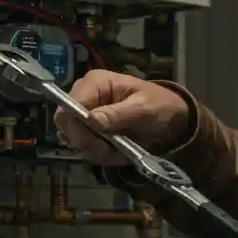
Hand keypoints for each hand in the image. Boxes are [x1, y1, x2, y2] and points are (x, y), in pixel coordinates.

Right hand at [54, 69, 189, 164]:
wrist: (171, 120)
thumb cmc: (159, 106)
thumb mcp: (144, 109)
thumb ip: (118, 114)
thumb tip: (91, 120)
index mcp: (95, 83)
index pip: (68, 105)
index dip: (77, 126)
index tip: (98, 141)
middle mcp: (85, 97)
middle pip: (65, 124)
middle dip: (87, 142)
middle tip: (109, 150)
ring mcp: (85, 116)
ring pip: (74, 140)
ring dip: (97, 151)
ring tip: (120, 150)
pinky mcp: (91, 132)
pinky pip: (86, 149)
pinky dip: (101, 155)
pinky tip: (118, 152)